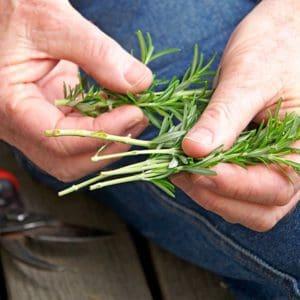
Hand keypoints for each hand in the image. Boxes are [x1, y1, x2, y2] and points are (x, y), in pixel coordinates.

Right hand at [0, 0, 151, 181]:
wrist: (8, 10)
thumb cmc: (16, 8)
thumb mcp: (54, 21)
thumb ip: (98, 53)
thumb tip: (139, 83)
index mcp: (10, 105)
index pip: (60, 140)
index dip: (102, 132)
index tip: (135, 113)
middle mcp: (20, 125)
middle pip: (68, 162)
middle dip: (107, 147)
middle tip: (137, 122)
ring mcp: (36, 124)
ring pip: (76, 156)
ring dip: (109, 142)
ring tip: (134, 116)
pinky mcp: (51, 116)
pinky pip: (80, 137)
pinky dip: (104, 129)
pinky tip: (121, 110)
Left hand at [173, 0, 299, 231]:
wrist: (278, 38)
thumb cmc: (274, 49)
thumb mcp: (249, 79)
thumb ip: (224, 117)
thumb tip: (194, 150)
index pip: (274, 188)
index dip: (233, 184)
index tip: (195, 167)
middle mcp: (289, 166)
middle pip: (258, 210)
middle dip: (216, 196)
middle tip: (182, 172)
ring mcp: (268, 168)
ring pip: (241, 206)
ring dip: (208, 194)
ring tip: (179, 170)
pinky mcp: (248, 163)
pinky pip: (229, 190)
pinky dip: (206, 185)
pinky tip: (185, 166)